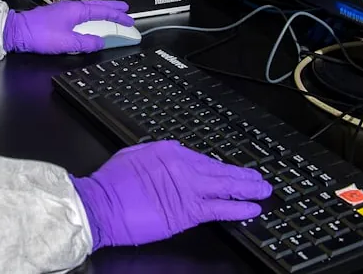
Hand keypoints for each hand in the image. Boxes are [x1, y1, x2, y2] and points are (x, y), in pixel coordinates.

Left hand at [3, 0, 132, 54]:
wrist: (16, 32)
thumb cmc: (39, 35)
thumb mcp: (66, 42)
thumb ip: (86, 43)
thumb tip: (100, 42)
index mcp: (76, 10)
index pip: (103, 11)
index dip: (117, 16)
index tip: (129, 19)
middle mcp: (71, 7)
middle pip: (97, 5)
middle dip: (112, 7)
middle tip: (126, 9)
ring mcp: (63, 10)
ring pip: (89, 7)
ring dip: (102, 10)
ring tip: (112, 13)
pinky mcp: (57, 15)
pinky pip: (81, 12)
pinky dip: (91, 14)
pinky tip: (90, 19)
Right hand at [71, 140, 271, 248]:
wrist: (99, 204)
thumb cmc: (109, 185)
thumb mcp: (132, 158)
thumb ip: (154, 158)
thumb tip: (166, 161)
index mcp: (168, 151)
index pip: (202, 160)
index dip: (219, 168)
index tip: (230, 171)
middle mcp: (182, 166)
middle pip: (220, 170)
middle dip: (242, 175)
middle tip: (259, 178)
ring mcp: (188, 188)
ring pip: (226, 186)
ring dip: (247, 188)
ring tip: (263, 190)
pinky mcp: (189, 210)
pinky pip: (221, 208)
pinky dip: (239, 208)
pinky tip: (252, 209)